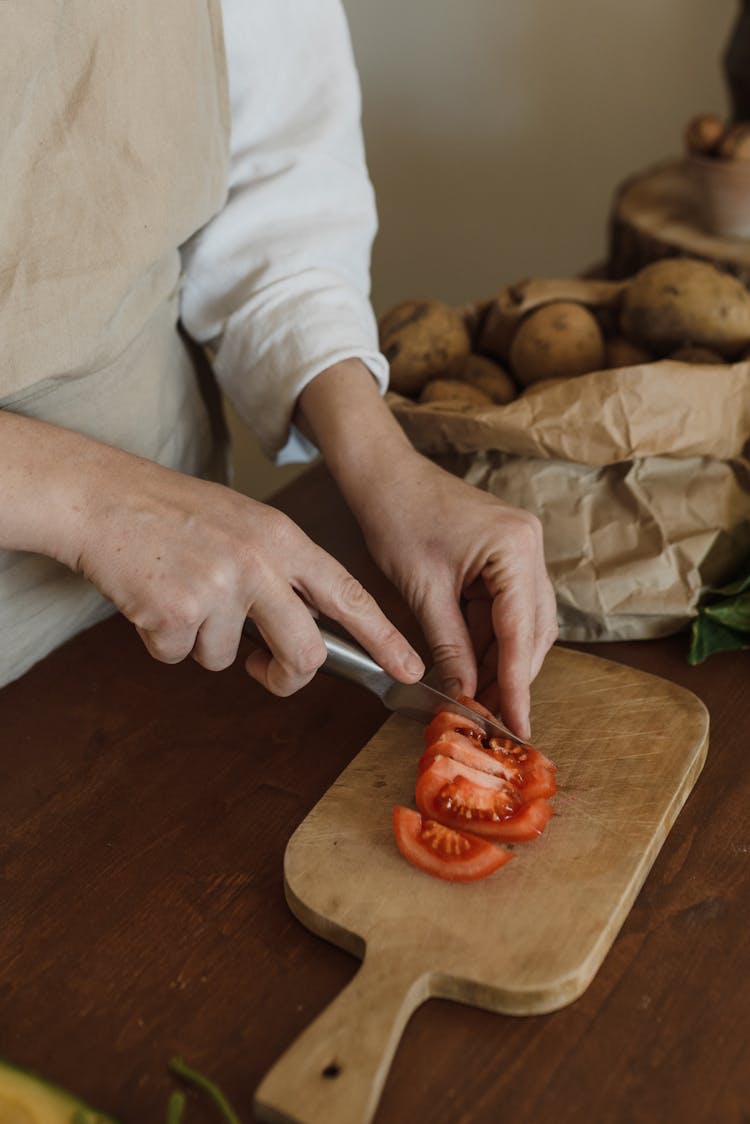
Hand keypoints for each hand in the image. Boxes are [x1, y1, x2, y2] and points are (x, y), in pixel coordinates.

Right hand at [57, 443, 423, 693]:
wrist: (100, 497)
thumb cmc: (170, 512)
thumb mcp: (244, 524)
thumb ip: (279, 571)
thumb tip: (306, 634)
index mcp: (281, 538)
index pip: (347, 595)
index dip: (384, 637)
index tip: (409, 669)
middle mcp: (258, 561)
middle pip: (304, 653)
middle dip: (284, 676)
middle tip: (260, 668)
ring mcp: (218, 586)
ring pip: (227, 659)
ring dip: (201, 643)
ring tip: (178, 594)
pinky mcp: (176, 611)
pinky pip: (180, 656)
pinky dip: (163, 641)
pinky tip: (150, 599)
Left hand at [297, 360, 556, 739]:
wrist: (384, 475)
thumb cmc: (398, 518)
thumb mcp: (423, 591)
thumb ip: (449, 646)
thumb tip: (464, 695)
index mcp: (515, 548)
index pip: (522, 630)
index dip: (518, 684)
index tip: (517, 725)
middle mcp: (529, 546)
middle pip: (533, 629)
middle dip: (512, 675)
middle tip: (491, 718)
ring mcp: (521, 549)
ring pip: (523, 622)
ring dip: (501, 660)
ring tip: (478, 699)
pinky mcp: (505, 555)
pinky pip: (505, 607)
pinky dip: (489, 638)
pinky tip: (472, 666)